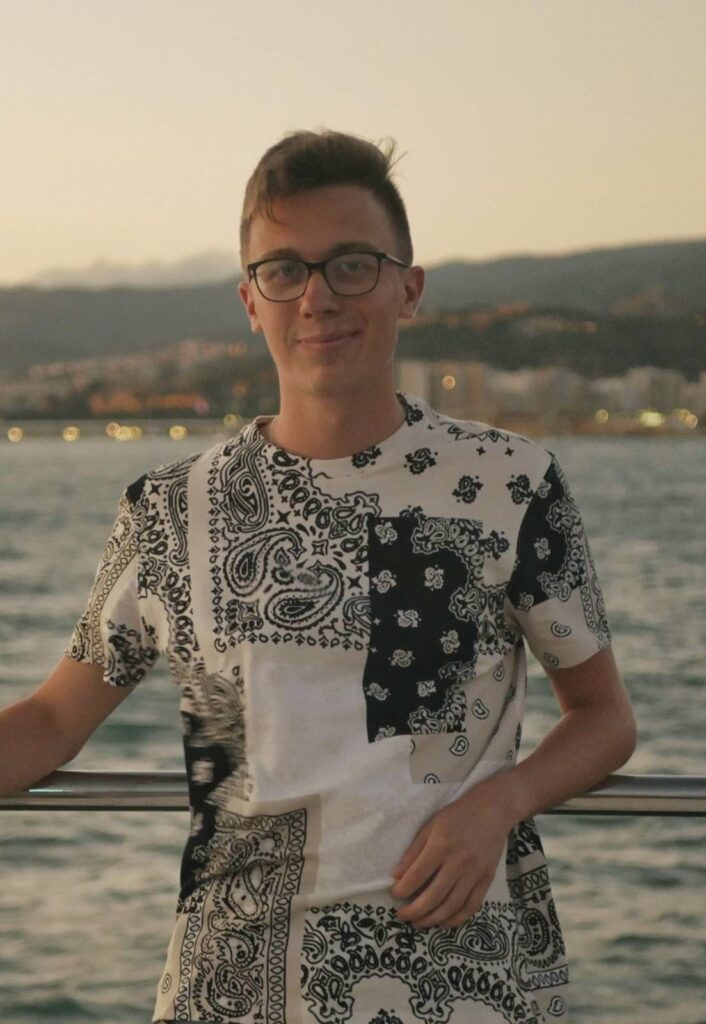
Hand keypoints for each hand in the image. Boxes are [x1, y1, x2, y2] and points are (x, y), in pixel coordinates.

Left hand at [390, 777, 515, 929]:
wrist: (494, 809)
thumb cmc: (458, 814)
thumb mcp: (431, 825)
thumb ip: (414, 850)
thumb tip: (397, 875)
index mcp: (442, 845)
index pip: (418, 874)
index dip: (404, 889)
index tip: (395, 895)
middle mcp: (459, 862)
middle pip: (434, 895)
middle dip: (415, 911)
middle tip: (402, 916)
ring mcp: (475, 873)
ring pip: (452, 905)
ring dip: (433, 919)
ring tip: (419, 923)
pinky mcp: (487, 879)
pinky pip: (471, 906)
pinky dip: (456, 919)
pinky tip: (443, 923)